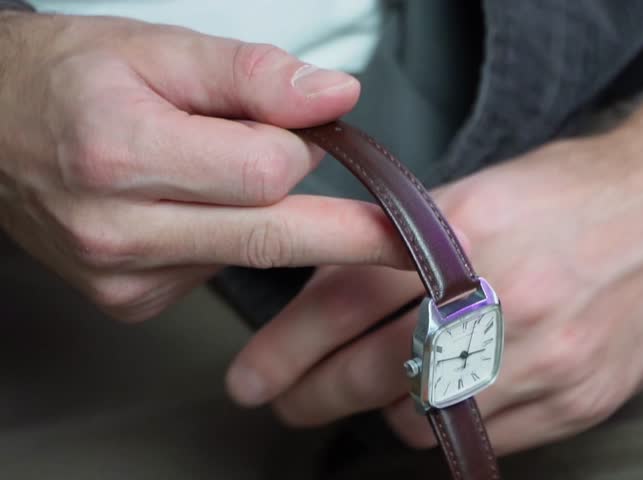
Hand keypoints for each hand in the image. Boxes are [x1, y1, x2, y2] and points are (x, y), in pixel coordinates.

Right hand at [0, 12, 407, 321]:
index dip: (300, 146)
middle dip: (349, 234)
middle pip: (271, 237)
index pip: (265, 172)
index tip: (317, 130)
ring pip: (245, 253)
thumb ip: (252, 75)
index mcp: (122, 152)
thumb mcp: (156, 49)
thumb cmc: (65, 79)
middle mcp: (117, 229)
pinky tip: (184, 207)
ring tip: (210, 168)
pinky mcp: (129, 302)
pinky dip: (221, 237)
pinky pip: (212, 270)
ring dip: (260, 213)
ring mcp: (122, 277)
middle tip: (412, 243)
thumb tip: (336, 97)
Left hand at [225, 81, 642, 453]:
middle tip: (289, 400)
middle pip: (375, 373)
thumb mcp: (483, 191)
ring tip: (384, 389)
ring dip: (389, 409)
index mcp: (469, 232)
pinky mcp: (581, 399)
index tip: (255, 376)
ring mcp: (548, 357)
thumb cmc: (574, 193)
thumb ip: (410, 245)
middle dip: (314, 395)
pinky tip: (450, 399)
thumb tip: (332, 302)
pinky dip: (453, 424)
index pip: (347, 301)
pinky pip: (486, 439)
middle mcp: (506, 299)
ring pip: (424, 420)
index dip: (288, 346)